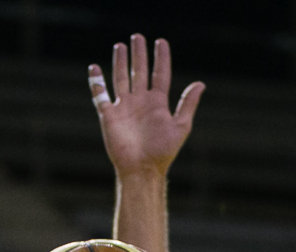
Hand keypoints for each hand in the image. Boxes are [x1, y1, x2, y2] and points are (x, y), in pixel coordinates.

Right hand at [89, 35, 204, 176]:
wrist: (142, 169)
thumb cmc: (163, 151)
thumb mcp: (180, 126)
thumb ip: (188, 104)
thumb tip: (201, 83)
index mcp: (157, 103)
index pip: (160, 74)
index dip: (161, 58)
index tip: (161, 42)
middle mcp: (140, 102)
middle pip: (139, 71)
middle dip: (139, 55)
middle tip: (138, 37)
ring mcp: (124, 106)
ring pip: (120, 78)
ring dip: (120, 62)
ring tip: (121, 46)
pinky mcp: (109, 114)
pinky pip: (100, 94)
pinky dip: (96, 81)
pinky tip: (95, 67)